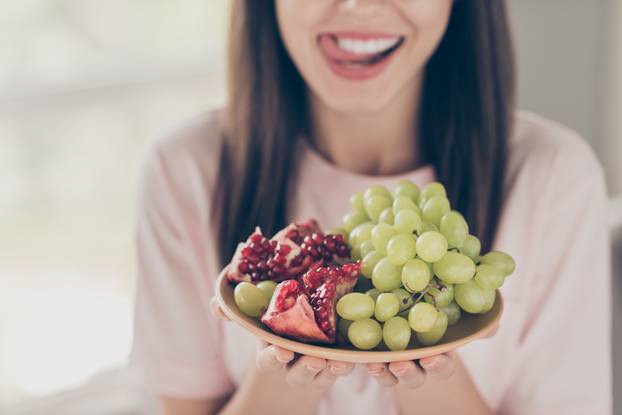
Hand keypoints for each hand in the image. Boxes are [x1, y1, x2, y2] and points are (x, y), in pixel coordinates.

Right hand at [210, 297, 354, 388]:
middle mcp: (293, 366)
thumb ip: (235, 312)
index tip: (282, 351)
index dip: (273, 357)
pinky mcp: (335, 368)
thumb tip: (215, 303)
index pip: (268, 361)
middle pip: (298, 374)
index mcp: (271, 353)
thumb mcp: (255, 322)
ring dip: (331, 369)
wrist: (293, 362)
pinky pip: (343, 370)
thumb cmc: (272, 333)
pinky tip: (357, 357)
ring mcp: (315, 370)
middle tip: (316, 359)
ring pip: (323, 376)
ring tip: (339, 361)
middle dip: (306, 368)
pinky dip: (350, 364)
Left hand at [364, 321, 498, 387]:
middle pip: (414, 377)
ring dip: (383, 372)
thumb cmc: (439, 311)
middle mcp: (417, 364)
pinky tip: (358, 352)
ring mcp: (394, 361)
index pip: (443, 366)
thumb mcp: (457, 312)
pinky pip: (369, 363)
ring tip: (376, 362)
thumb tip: (493, 324)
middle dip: (407, 373)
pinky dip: (364, 360)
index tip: (431, 358)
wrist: (411, 307)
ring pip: (389, 375)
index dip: (439, 365)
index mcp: (439, 355)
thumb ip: (475, 319)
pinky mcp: (374, 354)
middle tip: (399, 363)